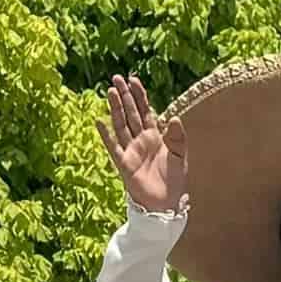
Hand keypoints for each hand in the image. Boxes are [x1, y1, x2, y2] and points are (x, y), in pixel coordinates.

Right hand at [103, 74, 187, 217]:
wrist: (166, 203)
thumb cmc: (174, 180)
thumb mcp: (180, 156)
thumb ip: (178, 137)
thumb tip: (174, 118)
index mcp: (155, 136)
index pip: (145, 110)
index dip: (139, 96)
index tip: (133, 80)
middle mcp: (141, 140)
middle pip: (130, 113)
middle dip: (124, 96)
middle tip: (116, 78)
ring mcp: (131, 150)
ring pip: (121, 125)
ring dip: (115, 108)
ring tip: (109, 91)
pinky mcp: (124, 163)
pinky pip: (113, 146)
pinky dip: (106, 134)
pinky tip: (100, 121)